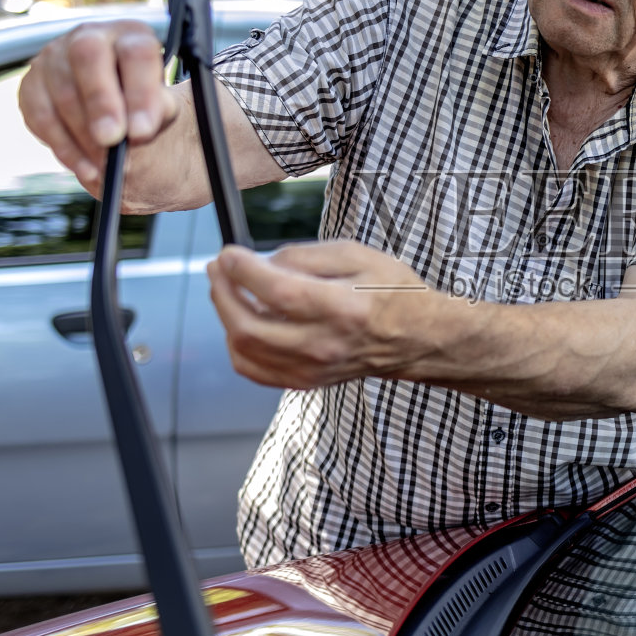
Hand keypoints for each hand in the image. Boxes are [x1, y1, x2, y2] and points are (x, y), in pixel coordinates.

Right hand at [17, 19, 180, 193]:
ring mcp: (55, 56)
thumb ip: (158, 114)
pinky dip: (65, 148)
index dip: (139, 91)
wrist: (117, 114)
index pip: (136, 51)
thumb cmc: (142, 106)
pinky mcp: (32, 83)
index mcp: (131, 35)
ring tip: (107, 167)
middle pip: (88, 55)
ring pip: (62, 91)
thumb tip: (139, 129)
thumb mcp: (162, 107)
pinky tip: (87, 168)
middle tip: (111, 140)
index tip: (141, 131)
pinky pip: (41, 117)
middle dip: (100, 101)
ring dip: (84, 135)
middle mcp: (91, 36)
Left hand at [206, 240, 438, 389]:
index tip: (229, 254)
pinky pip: (253, 369)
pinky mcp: (305, 382)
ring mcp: (312, 369)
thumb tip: (264, 262)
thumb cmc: (393, 293)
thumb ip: (306, 256)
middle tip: (218, 269)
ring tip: (227, 290)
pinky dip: (237, 344)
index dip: (243, 270)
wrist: (418, 339)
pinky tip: (241, 322)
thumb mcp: (357, 255)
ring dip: (225, 316)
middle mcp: (324, 344)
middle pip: (249, 326)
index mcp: (341, 308)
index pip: (277, 291)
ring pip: (244, 350)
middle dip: (222, 292)